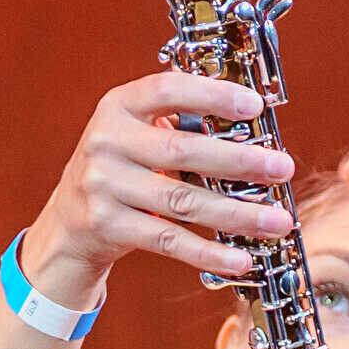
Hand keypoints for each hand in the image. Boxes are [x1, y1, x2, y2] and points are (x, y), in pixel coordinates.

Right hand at [16, 72, 295, 305]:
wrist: (66, 224)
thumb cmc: (118, 170)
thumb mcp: (134, 133)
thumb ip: (179, 123)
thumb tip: (254, 128)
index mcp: (118, 107)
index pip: (167, 90)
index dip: (212, 95)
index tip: (254, 106)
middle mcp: (106, 142)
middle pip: (182, 151)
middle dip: (240, 161)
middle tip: (282, 168)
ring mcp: (104, 186)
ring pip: (182, 201)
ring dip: (236, 213)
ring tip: (276, 221)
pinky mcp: (108, 226)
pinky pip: (168, 241)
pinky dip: (208, 251)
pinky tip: (240, 257)